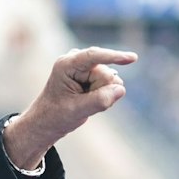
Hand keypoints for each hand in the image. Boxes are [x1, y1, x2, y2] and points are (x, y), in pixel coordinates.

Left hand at [2, 47, 137, 170]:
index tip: (132, 59)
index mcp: (67, 65)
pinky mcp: (92, 74)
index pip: (94, 56)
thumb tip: (121, 89)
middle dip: (101, 91)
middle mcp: (77, 61)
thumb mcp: (76, 110)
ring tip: (83, 103)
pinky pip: (110, 85)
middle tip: (82, 103)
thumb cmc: (55, 115)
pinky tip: (88, 100)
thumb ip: (99, 100)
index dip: (114, 57)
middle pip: (106, 75)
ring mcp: (85, 67)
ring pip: (111, 81)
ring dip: (102, 95)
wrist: (46, 122)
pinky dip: (103, 96)